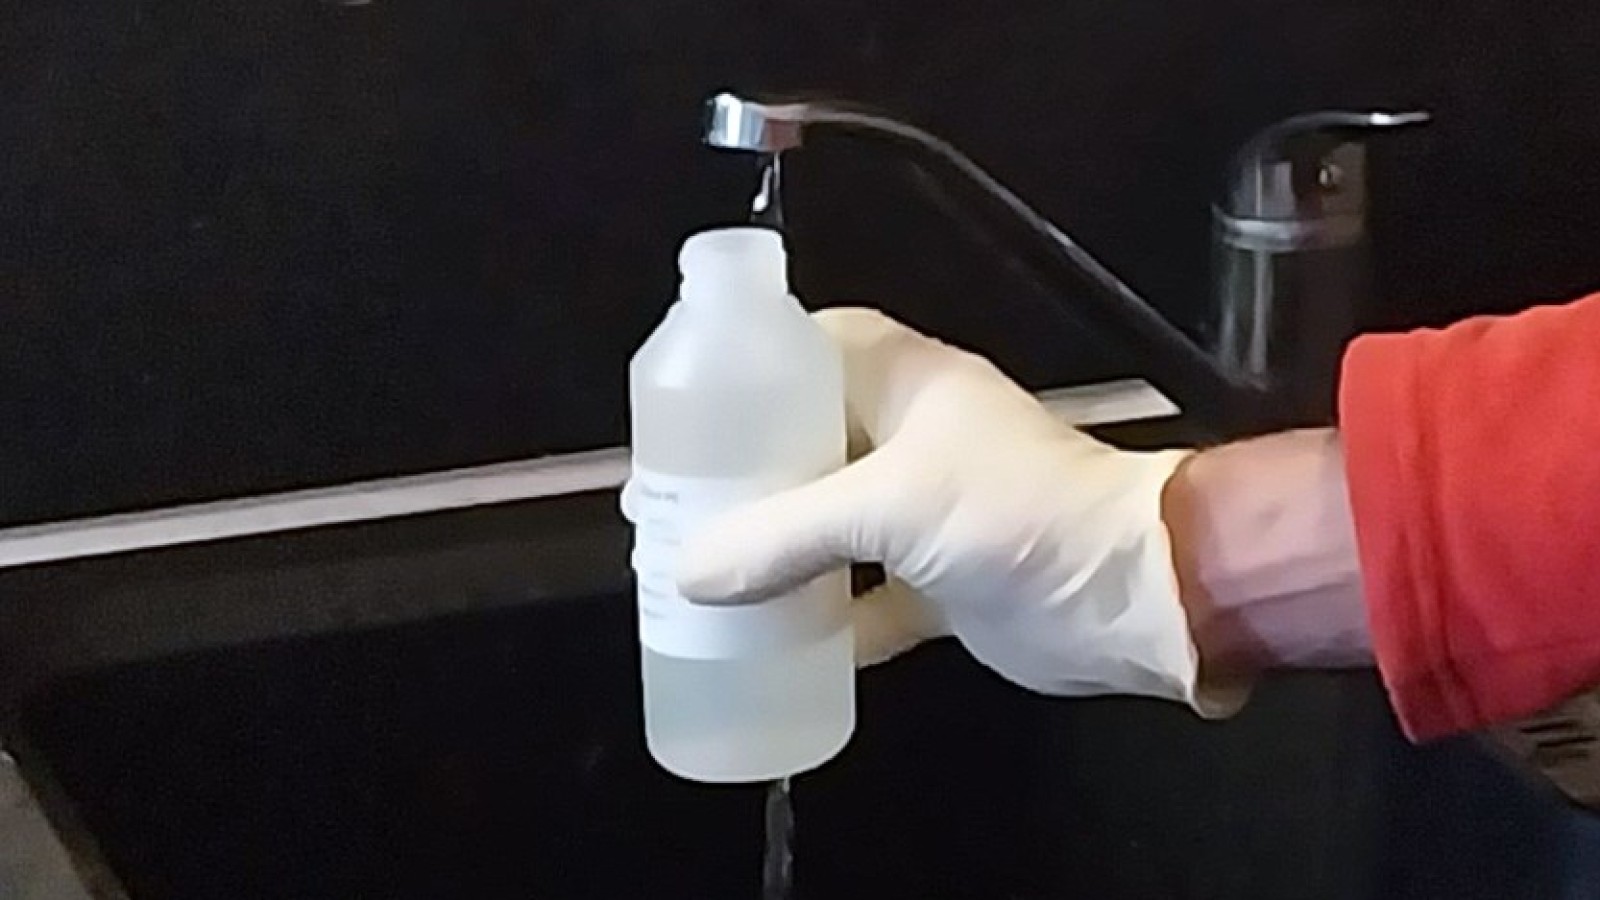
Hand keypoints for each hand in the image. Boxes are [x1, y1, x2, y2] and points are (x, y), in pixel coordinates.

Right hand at [676, 308, 1242, 714]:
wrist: (1125, 596)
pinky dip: (822, 621)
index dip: (747, 371)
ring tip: (699, 570)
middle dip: (740, 475)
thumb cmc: (1016, 513)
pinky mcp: (939, 582)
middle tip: (672, 505)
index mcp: (904, 384)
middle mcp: (911, 440)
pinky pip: (862, 599)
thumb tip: (692, 571)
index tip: (685, 410)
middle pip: (805, 443)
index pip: (809, 349)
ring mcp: (926, 514)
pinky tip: (768, 644)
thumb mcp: (889, 506)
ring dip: (772, 549)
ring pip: (827, 524)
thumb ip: (784, 536)